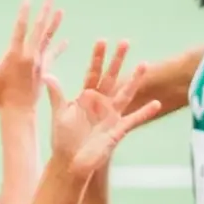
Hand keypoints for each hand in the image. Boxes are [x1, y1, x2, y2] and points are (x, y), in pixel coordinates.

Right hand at [0, 0, 63, 113]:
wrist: (18, 110)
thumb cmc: (0, 94)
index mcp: (15, 54)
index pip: (20, 28)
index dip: (24, 12)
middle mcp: (30, 55)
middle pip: (39, 29)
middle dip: (45, 12)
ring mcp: (40, 62)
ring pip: (48, 39)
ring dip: (54, 24)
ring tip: (61, 11)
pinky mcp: (45, 70)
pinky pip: (53, 55)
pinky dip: (59, 47)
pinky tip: (66, 40)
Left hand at [47, 40, 160, 177]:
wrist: (70, 163)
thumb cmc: (63, 139)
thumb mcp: (59, 114)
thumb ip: (56, 94)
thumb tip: (46, 75)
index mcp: (86, 98)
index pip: (93, 73)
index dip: (97, 58)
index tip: (102, 41)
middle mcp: (101, 104)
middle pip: (112, 78)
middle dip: (118, 60)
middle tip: (126, 42)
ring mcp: (111, 116)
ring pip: (125, 94)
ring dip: (135, 80)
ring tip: (144, 64)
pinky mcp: (117, 130)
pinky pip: (134, 119)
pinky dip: (145, 112)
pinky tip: (156, 104)